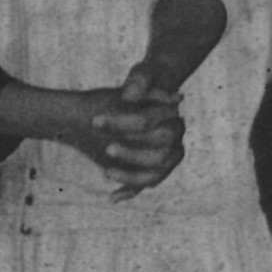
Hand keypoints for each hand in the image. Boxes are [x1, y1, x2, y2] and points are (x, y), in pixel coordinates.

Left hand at [85, 81, 187, 195]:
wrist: (141, 98)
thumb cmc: (142, 84)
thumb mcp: (142, 74)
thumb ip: (140, 81)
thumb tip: (130, 96)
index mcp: (173, 116)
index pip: (148, 124)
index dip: (122, 123)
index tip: (95, 121)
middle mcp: (175, 138)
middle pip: (160, 154)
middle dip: (131, 153)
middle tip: (106, 148)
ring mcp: (167, 155)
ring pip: (156, 175)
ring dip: (132, 176)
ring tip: (106, 172)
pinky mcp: (155, 166)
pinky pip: (146, 184)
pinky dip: (129, 190)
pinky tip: (112, 197)